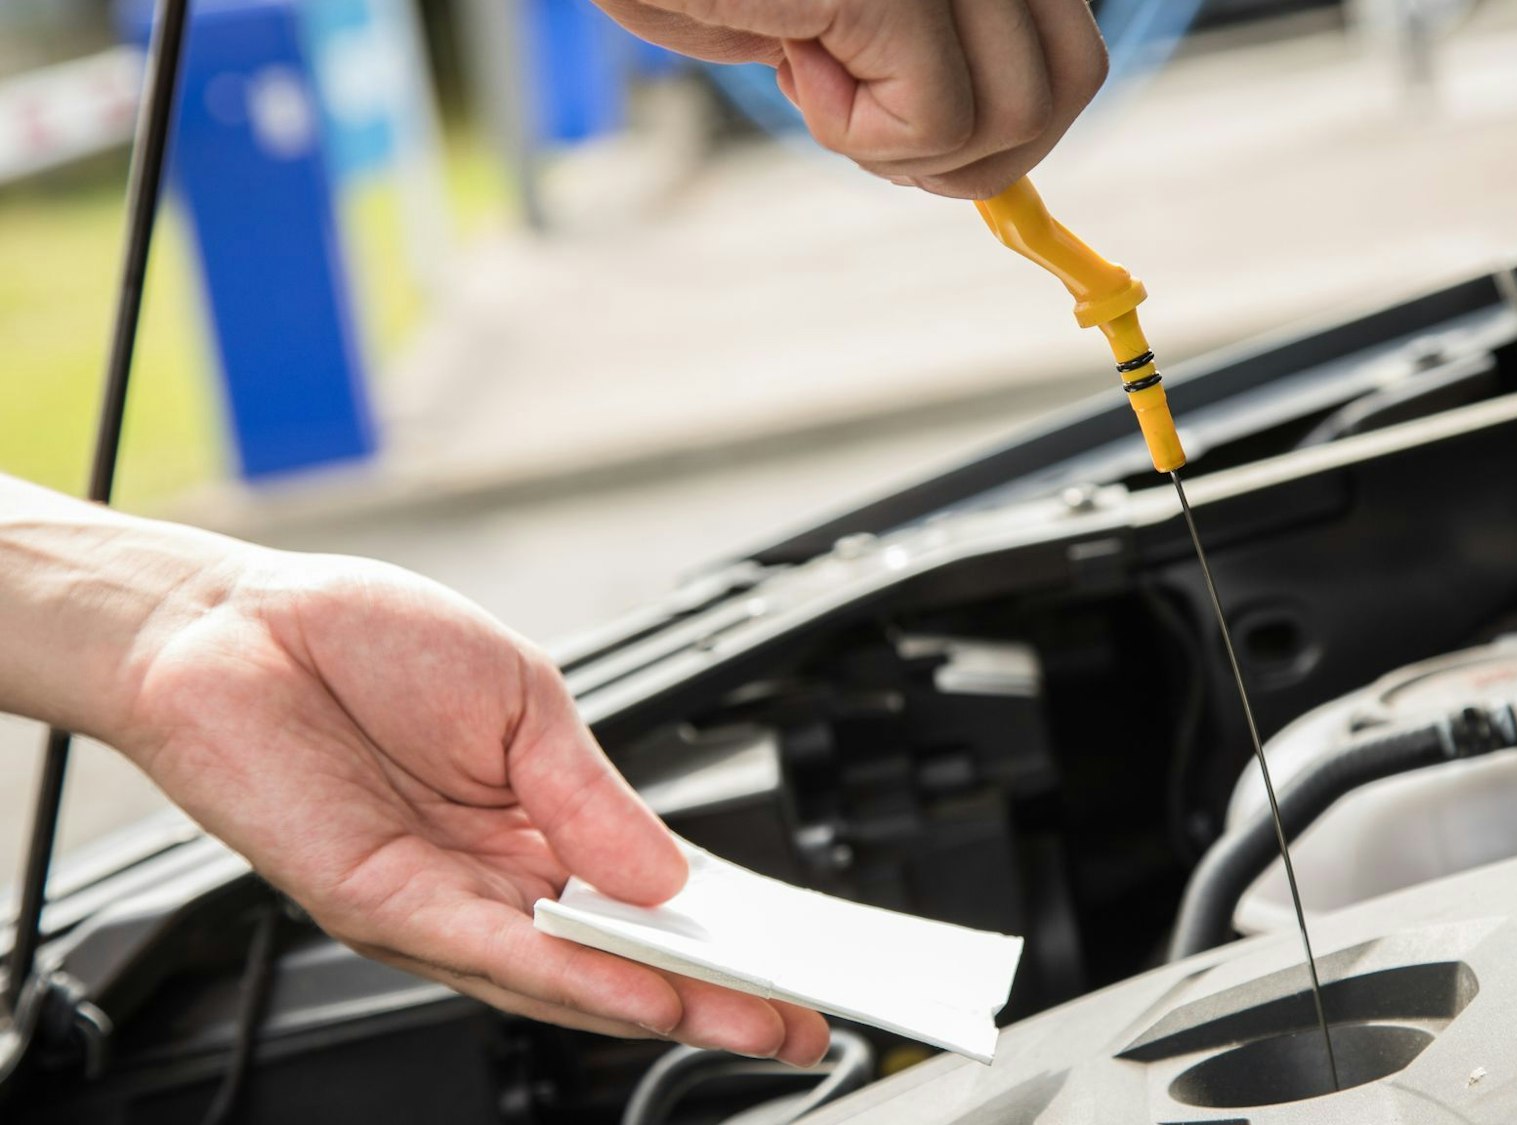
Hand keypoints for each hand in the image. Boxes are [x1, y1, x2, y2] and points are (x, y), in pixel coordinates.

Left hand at [112, 545, 828, 1064]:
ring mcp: (438, 904)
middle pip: (618, 959)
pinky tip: (641, 993)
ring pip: (564, 977)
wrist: (227, 623)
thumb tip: (674, 876)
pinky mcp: (381, 907)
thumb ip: (594, 796)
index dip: (723, 933)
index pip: (645, 900)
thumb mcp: (521, 701)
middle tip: (799, 1026)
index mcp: (537, 822)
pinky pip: (493, 954)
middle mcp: (491, 881)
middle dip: (714, 998)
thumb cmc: (362, 641)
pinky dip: (573, 978)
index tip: (801, 961)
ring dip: (659, 1004)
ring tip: (745, 1020)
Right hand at [592, 0, 1109, 197]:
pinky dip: (858, 135)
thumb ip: (927, 55)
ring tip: (818, 73)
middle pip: (1068, 88)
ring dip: (908, 146)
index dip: (1008, 122)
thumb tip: (994, 159)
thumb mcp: (837, 11)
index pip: (1072, 53)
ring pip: (1014, 120)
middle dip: (973, 151)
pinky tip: (793, 58)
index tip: (914, 116)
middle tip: (865, 114)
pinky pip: (935, 126)